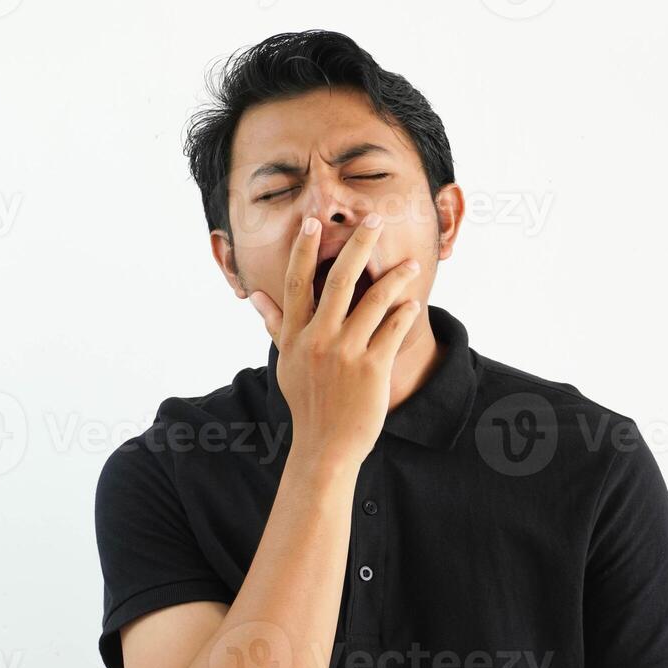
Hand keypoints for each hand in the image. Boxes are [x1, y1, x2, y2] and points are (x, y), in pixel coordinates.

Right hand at [246, 213, 423, 471]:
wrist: (326, 447)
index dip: (305, 250)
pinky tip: (411, 301)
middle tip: (374, 220)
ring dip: (395, 277)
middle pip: (339, 279)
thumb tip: (256, 297)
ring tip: (409, 263)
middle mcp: (318, 339)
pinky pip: (392, 328)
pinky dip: (404, 312)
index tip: (314, 222)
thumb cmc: (307, 403)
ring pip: (374, 300)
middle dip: (358, 245)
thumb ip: (277, 326)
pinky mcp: (372, 368)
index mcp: (296, 336)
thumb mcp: (286, 364)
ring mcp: (345, 353)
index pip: (298, 282)